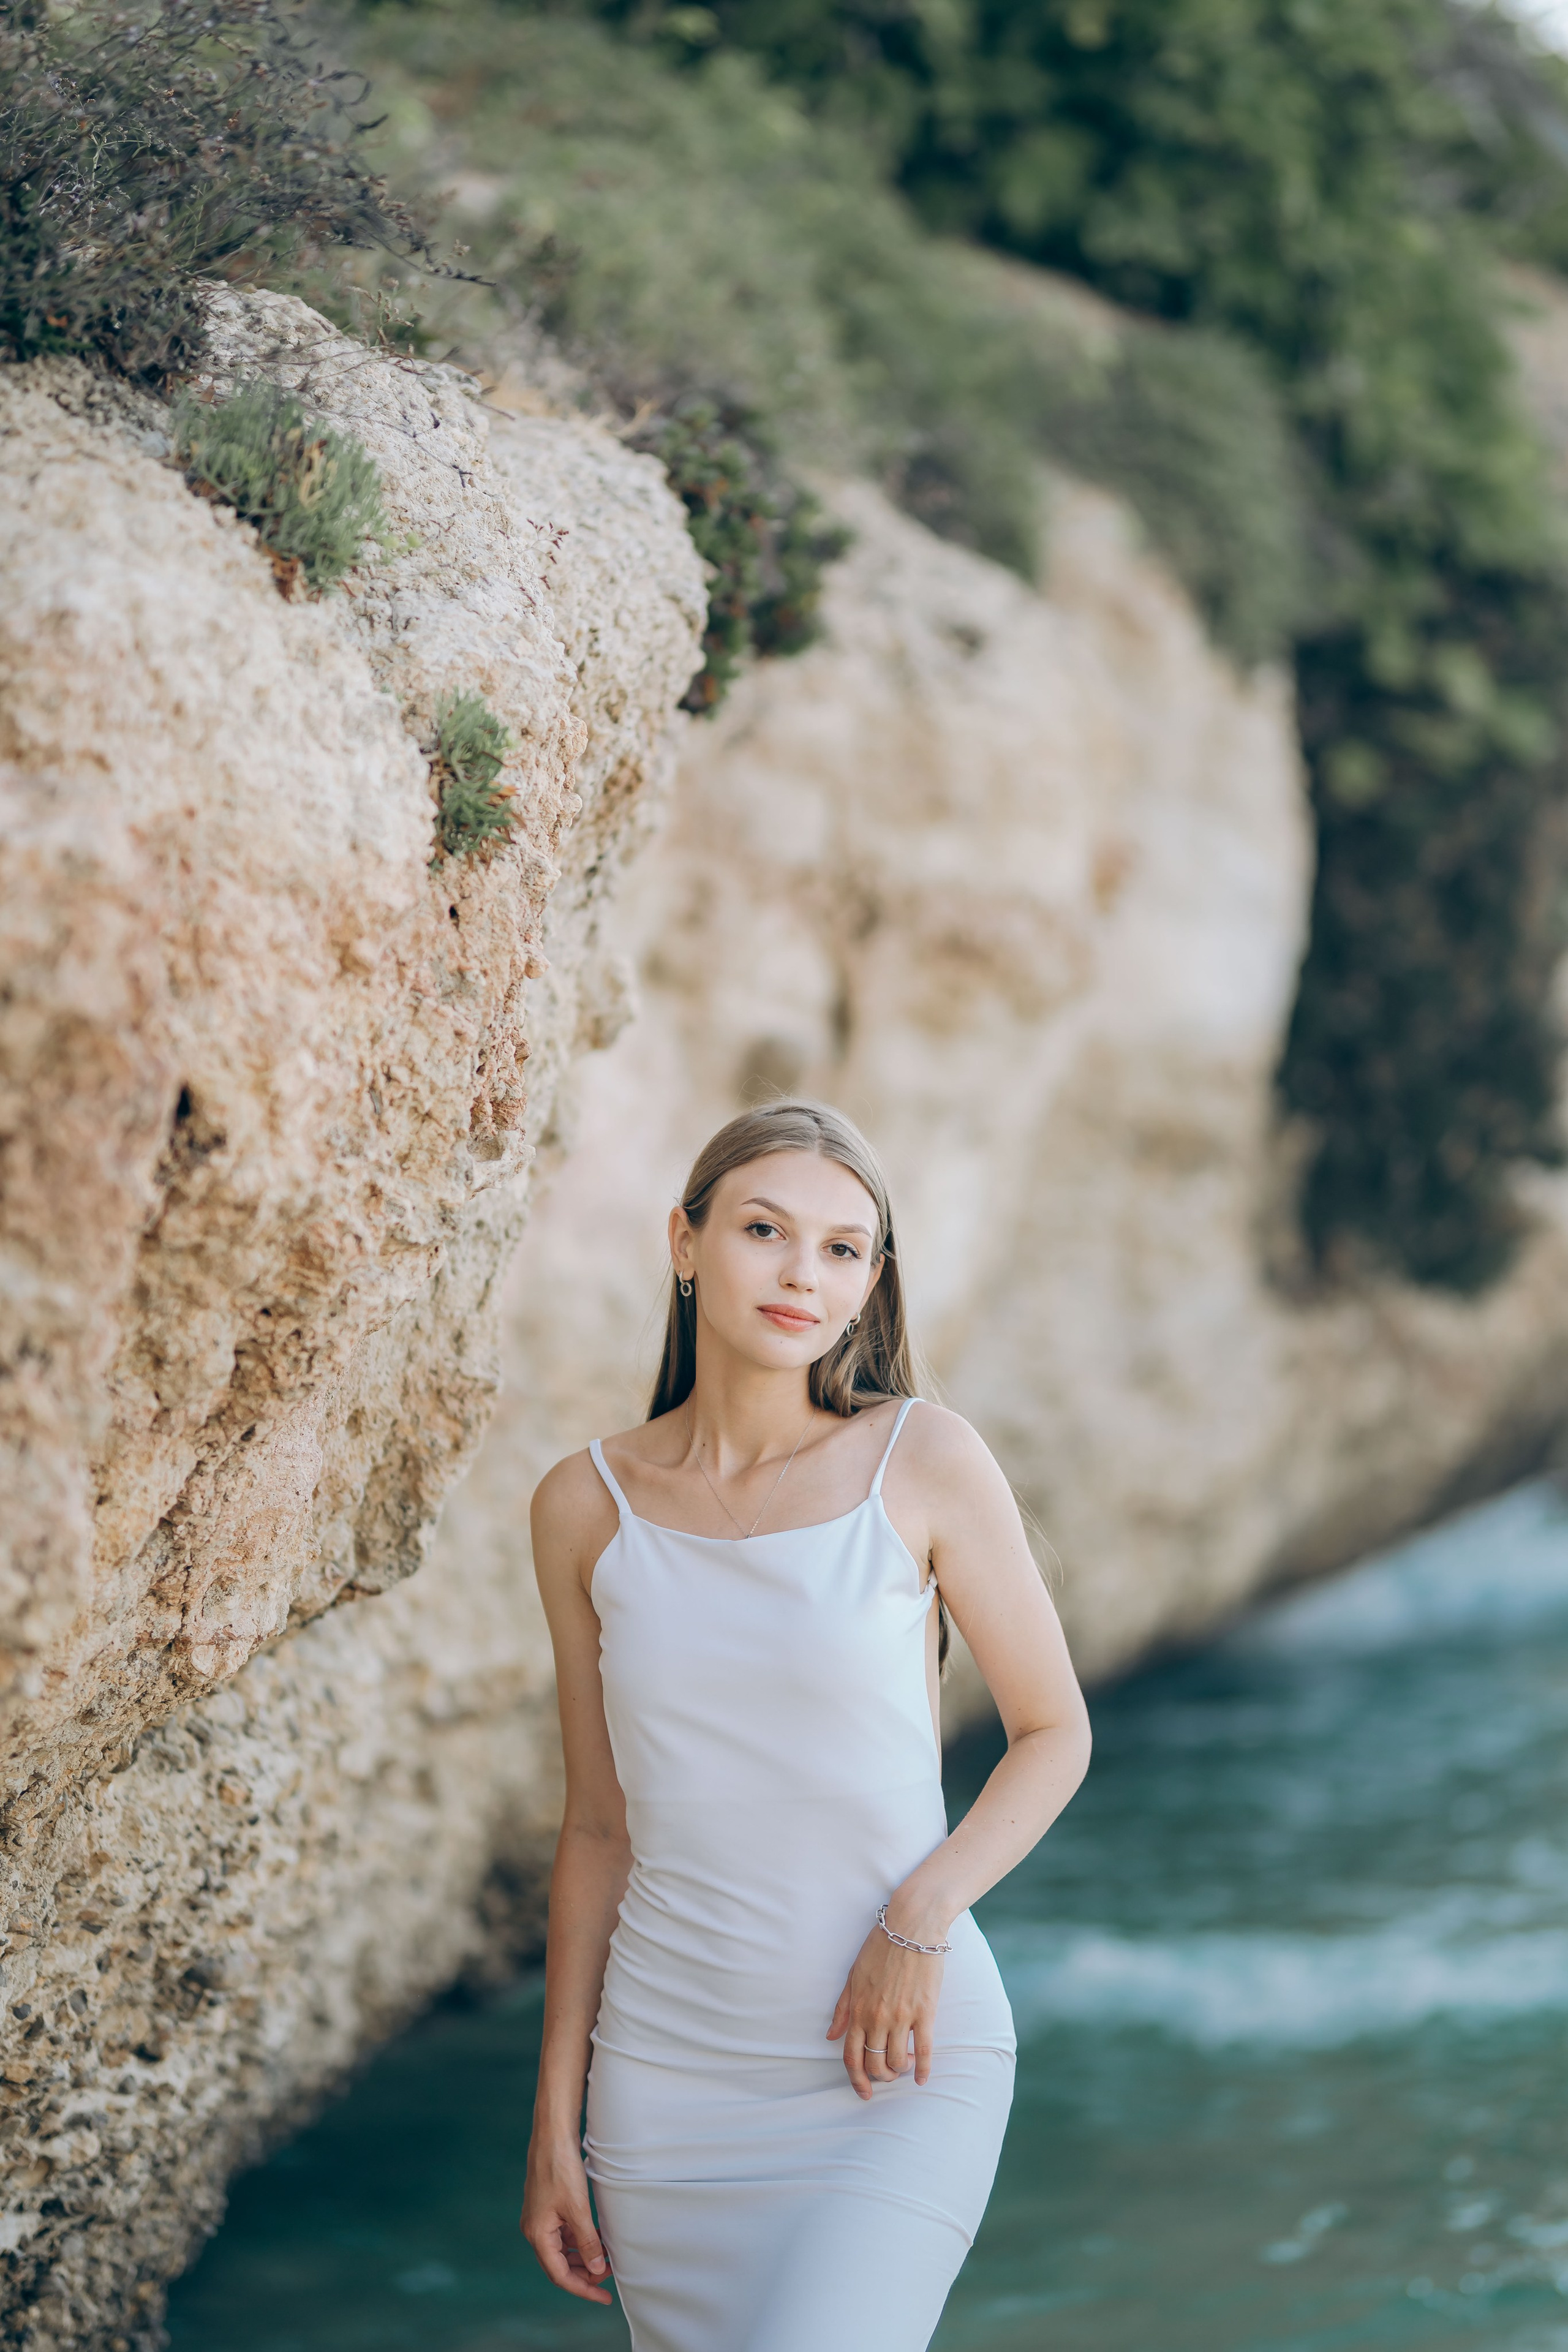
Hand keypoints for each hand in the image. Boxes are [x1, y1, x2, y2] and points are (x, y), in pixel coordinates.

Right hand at [521, 2139, 612, 2304]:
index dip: (583, 2289)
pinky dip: (579, 2240)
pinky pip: (563, 2234)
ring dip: (583, 2257)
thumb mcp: (578, 2209)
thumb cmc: (561, 2169)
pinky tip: (596, 2238)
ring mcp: (540, 2218)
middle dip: (585, 2274)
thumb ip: (587, 2242)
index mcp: (538, 2235)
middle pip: (560, 2265)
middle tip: (610, 2275)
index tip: (605, 2297)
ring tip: (606, 2258)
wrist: (552, 2134)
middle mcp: (535, 2230)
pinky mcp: (547, 2207)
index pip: (560, 2275)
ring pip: (562, 2250)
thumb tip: (597, 2270)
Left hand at [826, 1913, 944, 2100]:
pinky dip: (923, 2069)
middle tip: (887, 2075)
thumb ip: (842, 2009)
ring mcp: (902, 2016)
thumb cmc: (880, 1947)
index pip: (852, 2057)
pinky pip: (925, 2049)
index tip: (862, 2092)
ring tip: (905, 2062)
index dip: (856, 2080)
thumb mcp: (853, 1975)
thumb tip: (830, 2036)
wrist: (911, 1926)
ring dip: (900, 2070)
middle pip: (875, 2064)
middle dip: (880, 2077)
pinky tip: (922, 2078)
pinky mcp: (925, 2011)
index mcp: (858, 2010)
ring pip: (897, 2061)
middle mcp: (877, 2017)